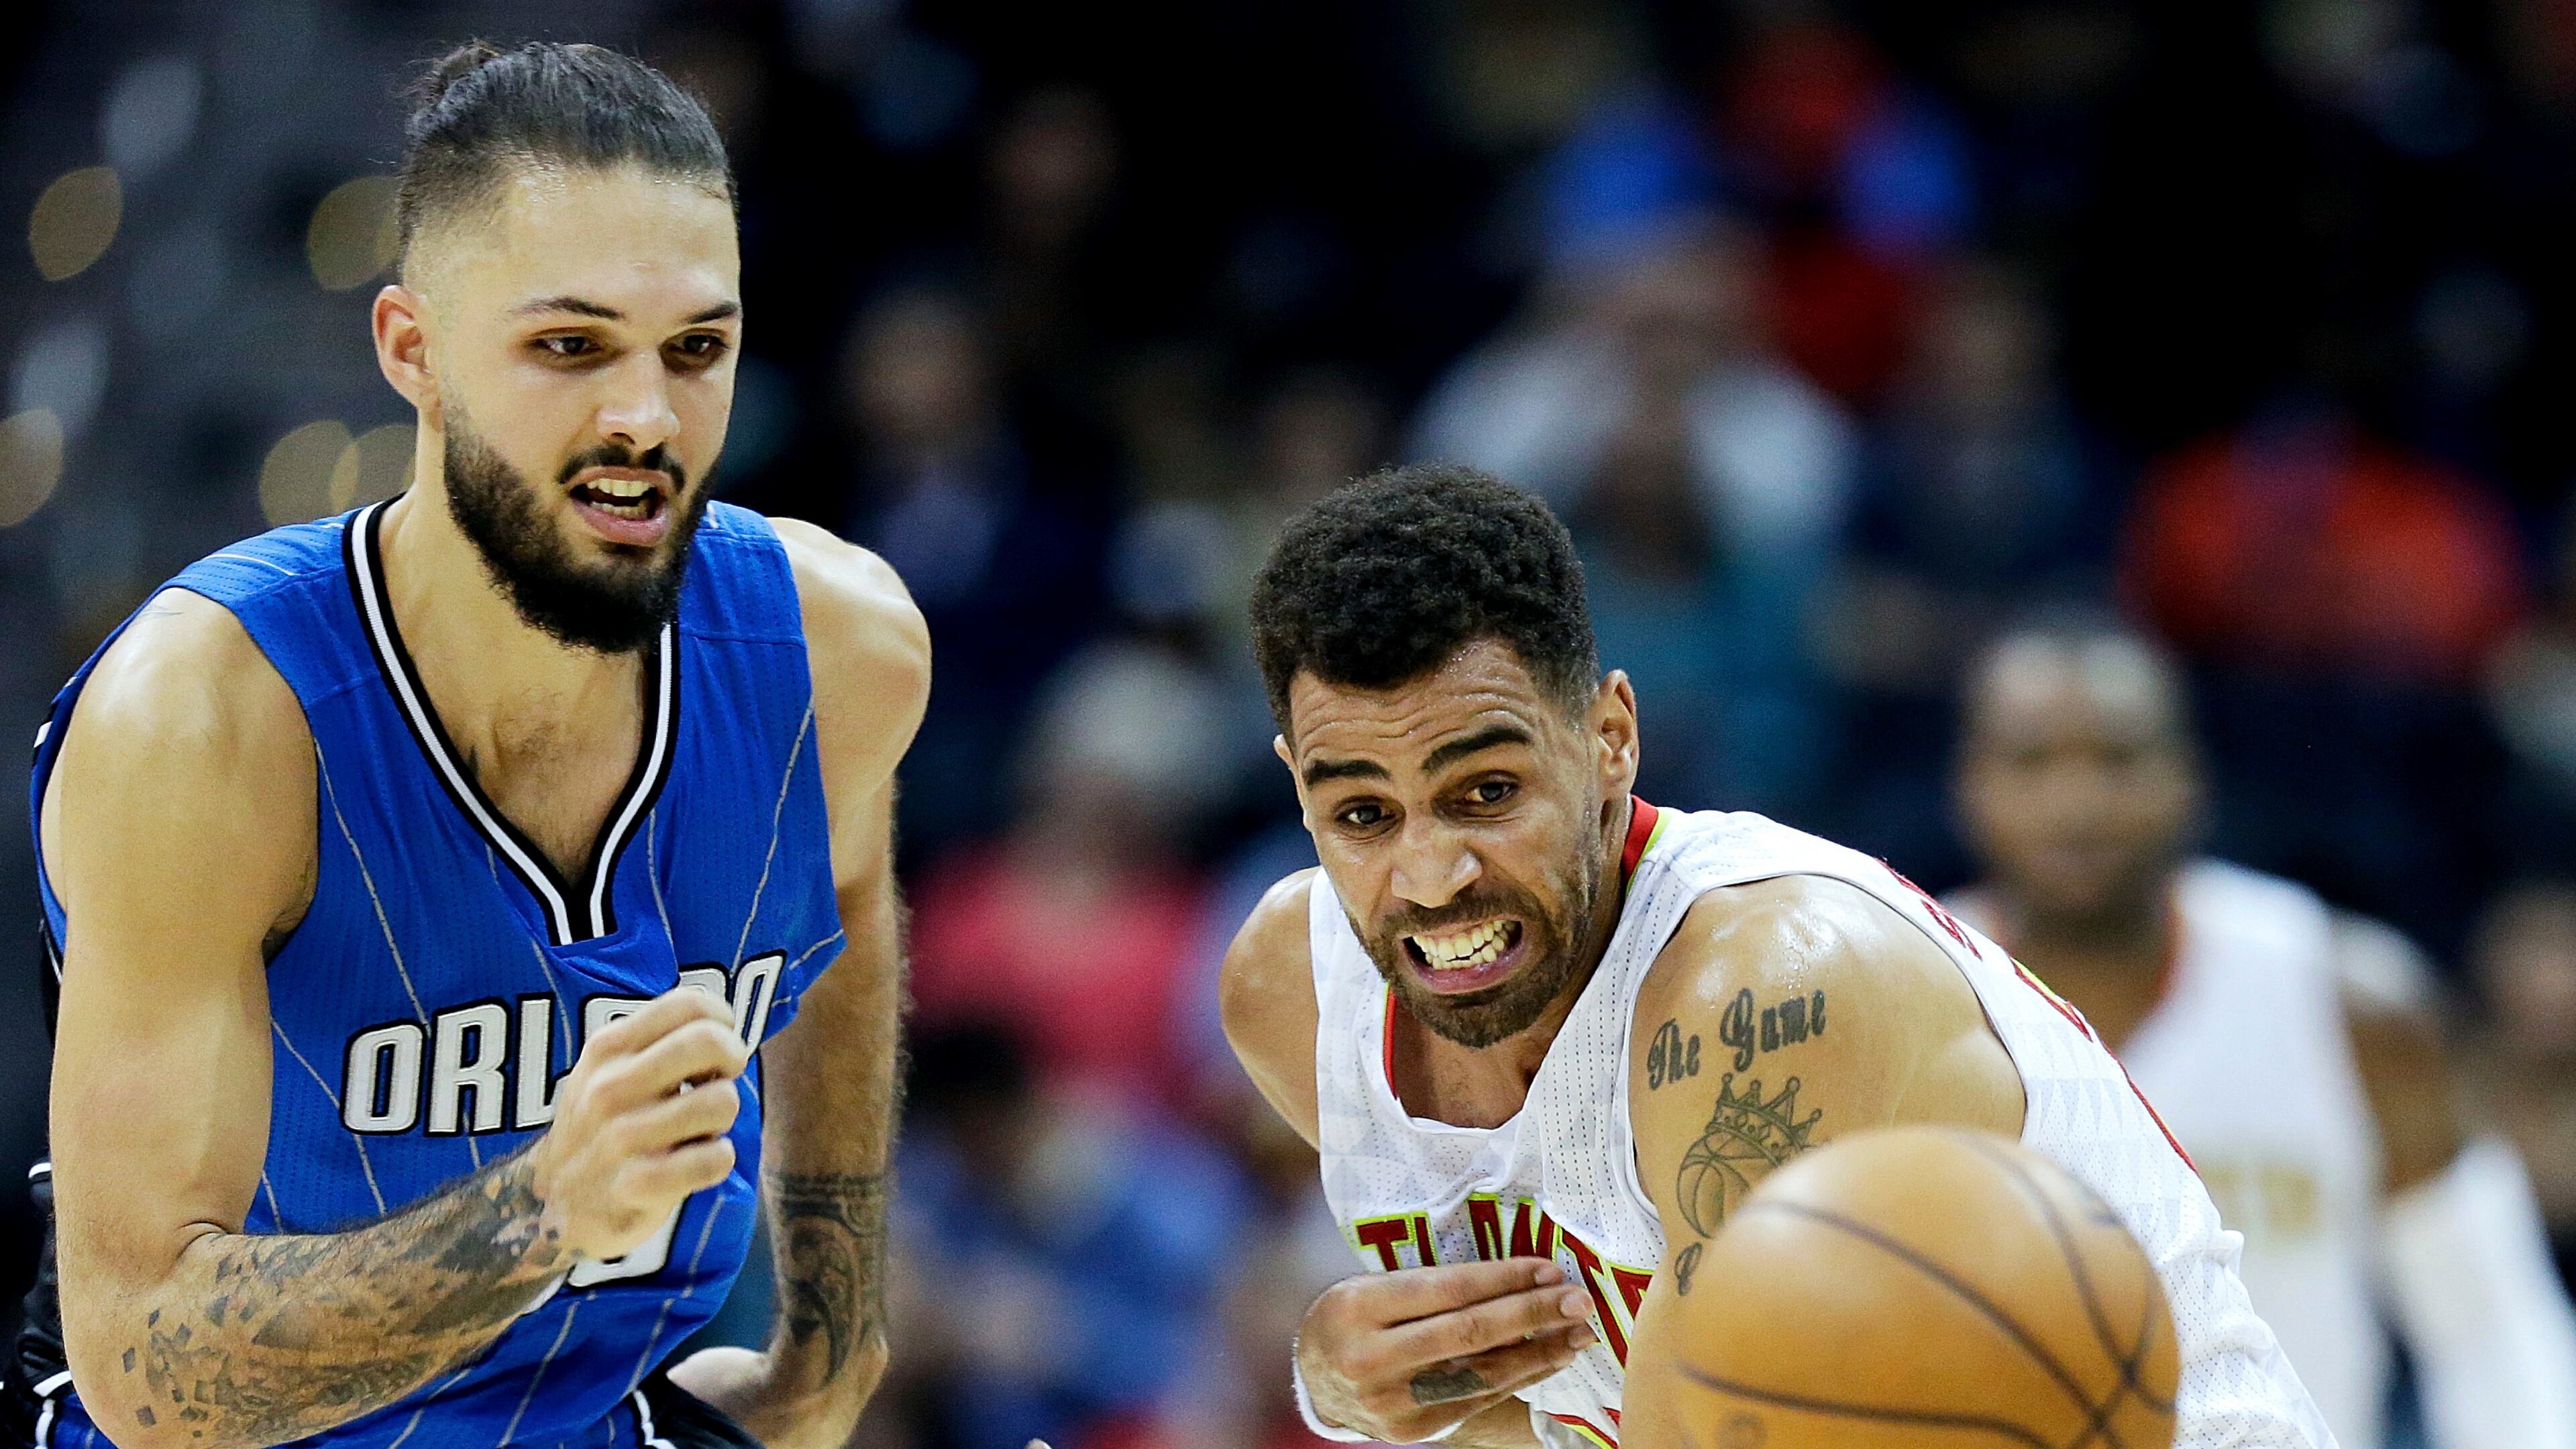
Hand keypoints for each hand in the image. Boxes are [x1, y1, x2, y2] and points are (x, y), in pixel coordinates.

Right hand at [529, 988, 747, 1261]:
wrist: (557, 1205)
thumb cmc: (603, 1127)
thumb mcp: (609, 1071)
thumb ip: (657, 1042)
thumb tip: (721, 1023)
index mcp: (606, 1049)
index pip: (688, 1003)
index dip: (721, 1019)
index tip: (719, 1042)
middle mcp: (610, 1087)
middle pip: (708, 1041)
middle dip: (732, 1059)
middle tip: (720, 1080)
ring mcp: (622, 1138)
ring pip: (721, 1102)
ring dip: (722, 1119)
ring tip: (697, 1129)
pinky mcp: (639, 1186)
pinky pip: (716, 1159)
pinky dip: (718, 1160)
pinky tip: (696, 1162)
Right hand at [1297, 1259, 1593, 1442]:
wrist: (1316, 1379)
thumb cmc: (1354, 1318)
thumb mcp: (1374, 1287)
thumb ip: (1433, 1288)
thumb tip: (1519, 1281)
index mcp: (1360, 1307)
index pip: (1447, 1290)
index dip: (1504, 1279)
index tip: (1548, 1270)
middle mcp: (1371, 1357)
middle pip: (1469, 1333)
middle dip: (1532, 1314)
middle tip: (1578, 1300)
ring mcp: (1392, 1401)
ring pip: (1480, 1374)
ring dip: (1539, 1352)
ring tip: (1577, 1334)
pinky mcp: (1411, 1429)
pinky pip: (1477, 1400)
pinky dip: (1519, 1378)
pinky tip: (1549, 1359)